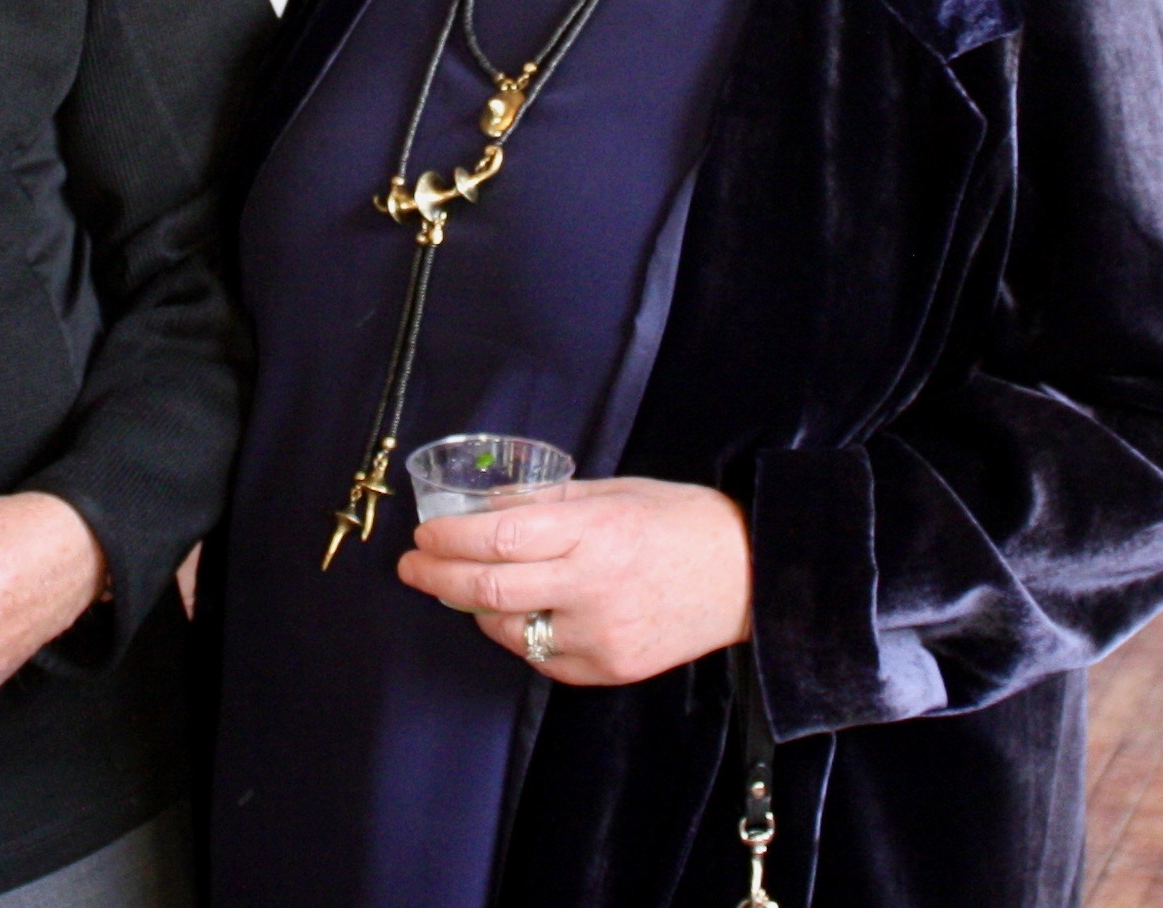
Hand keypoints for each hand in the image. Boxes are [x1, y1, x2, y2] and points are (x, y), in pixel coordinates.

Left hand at [395, 477, 751, 686]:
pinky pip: (541, 657)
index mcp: (595, 533)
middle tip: (414, 567)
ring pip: (508, 630)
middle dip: (439, 578)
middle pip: (490, 590)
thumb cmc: (680, 522)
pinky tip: (517, 614)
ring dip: (475, 609)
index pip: (499, 538)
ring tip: (464, 587)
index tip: (425, 534)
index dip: (451, 538)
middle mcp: (594, 587)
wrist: (748, 576)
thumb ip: (549, 505)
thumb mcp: (613, 493)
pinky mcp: (609, 669)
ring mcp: (601, 636)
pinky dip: (519, 634)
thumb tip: (485, 508)